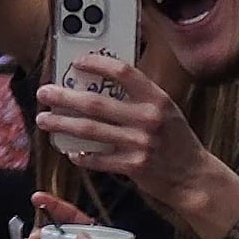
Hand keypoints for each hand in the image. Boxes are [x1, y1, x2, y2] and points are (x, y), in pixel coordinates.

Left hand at [33, 55, 211, 202]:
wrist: (195, 177)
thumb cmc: (176, 140)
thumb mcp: (166, 110)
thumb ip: (138, 97)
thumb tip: (99, 82)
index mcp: (157, 99)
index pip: (123, 72)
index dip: (97, 64)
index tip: (77, 61)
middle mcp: (148, 118)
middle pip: (95, 103)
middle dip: (63, 97)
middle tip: (44, 93)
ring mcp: (140, 143)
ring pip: (90, 131)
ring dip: (62, 124)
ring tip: (44, 120)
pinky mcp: (134, 166)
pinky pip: (98, 159)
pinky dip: (80, 155)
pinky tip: (69, 151)